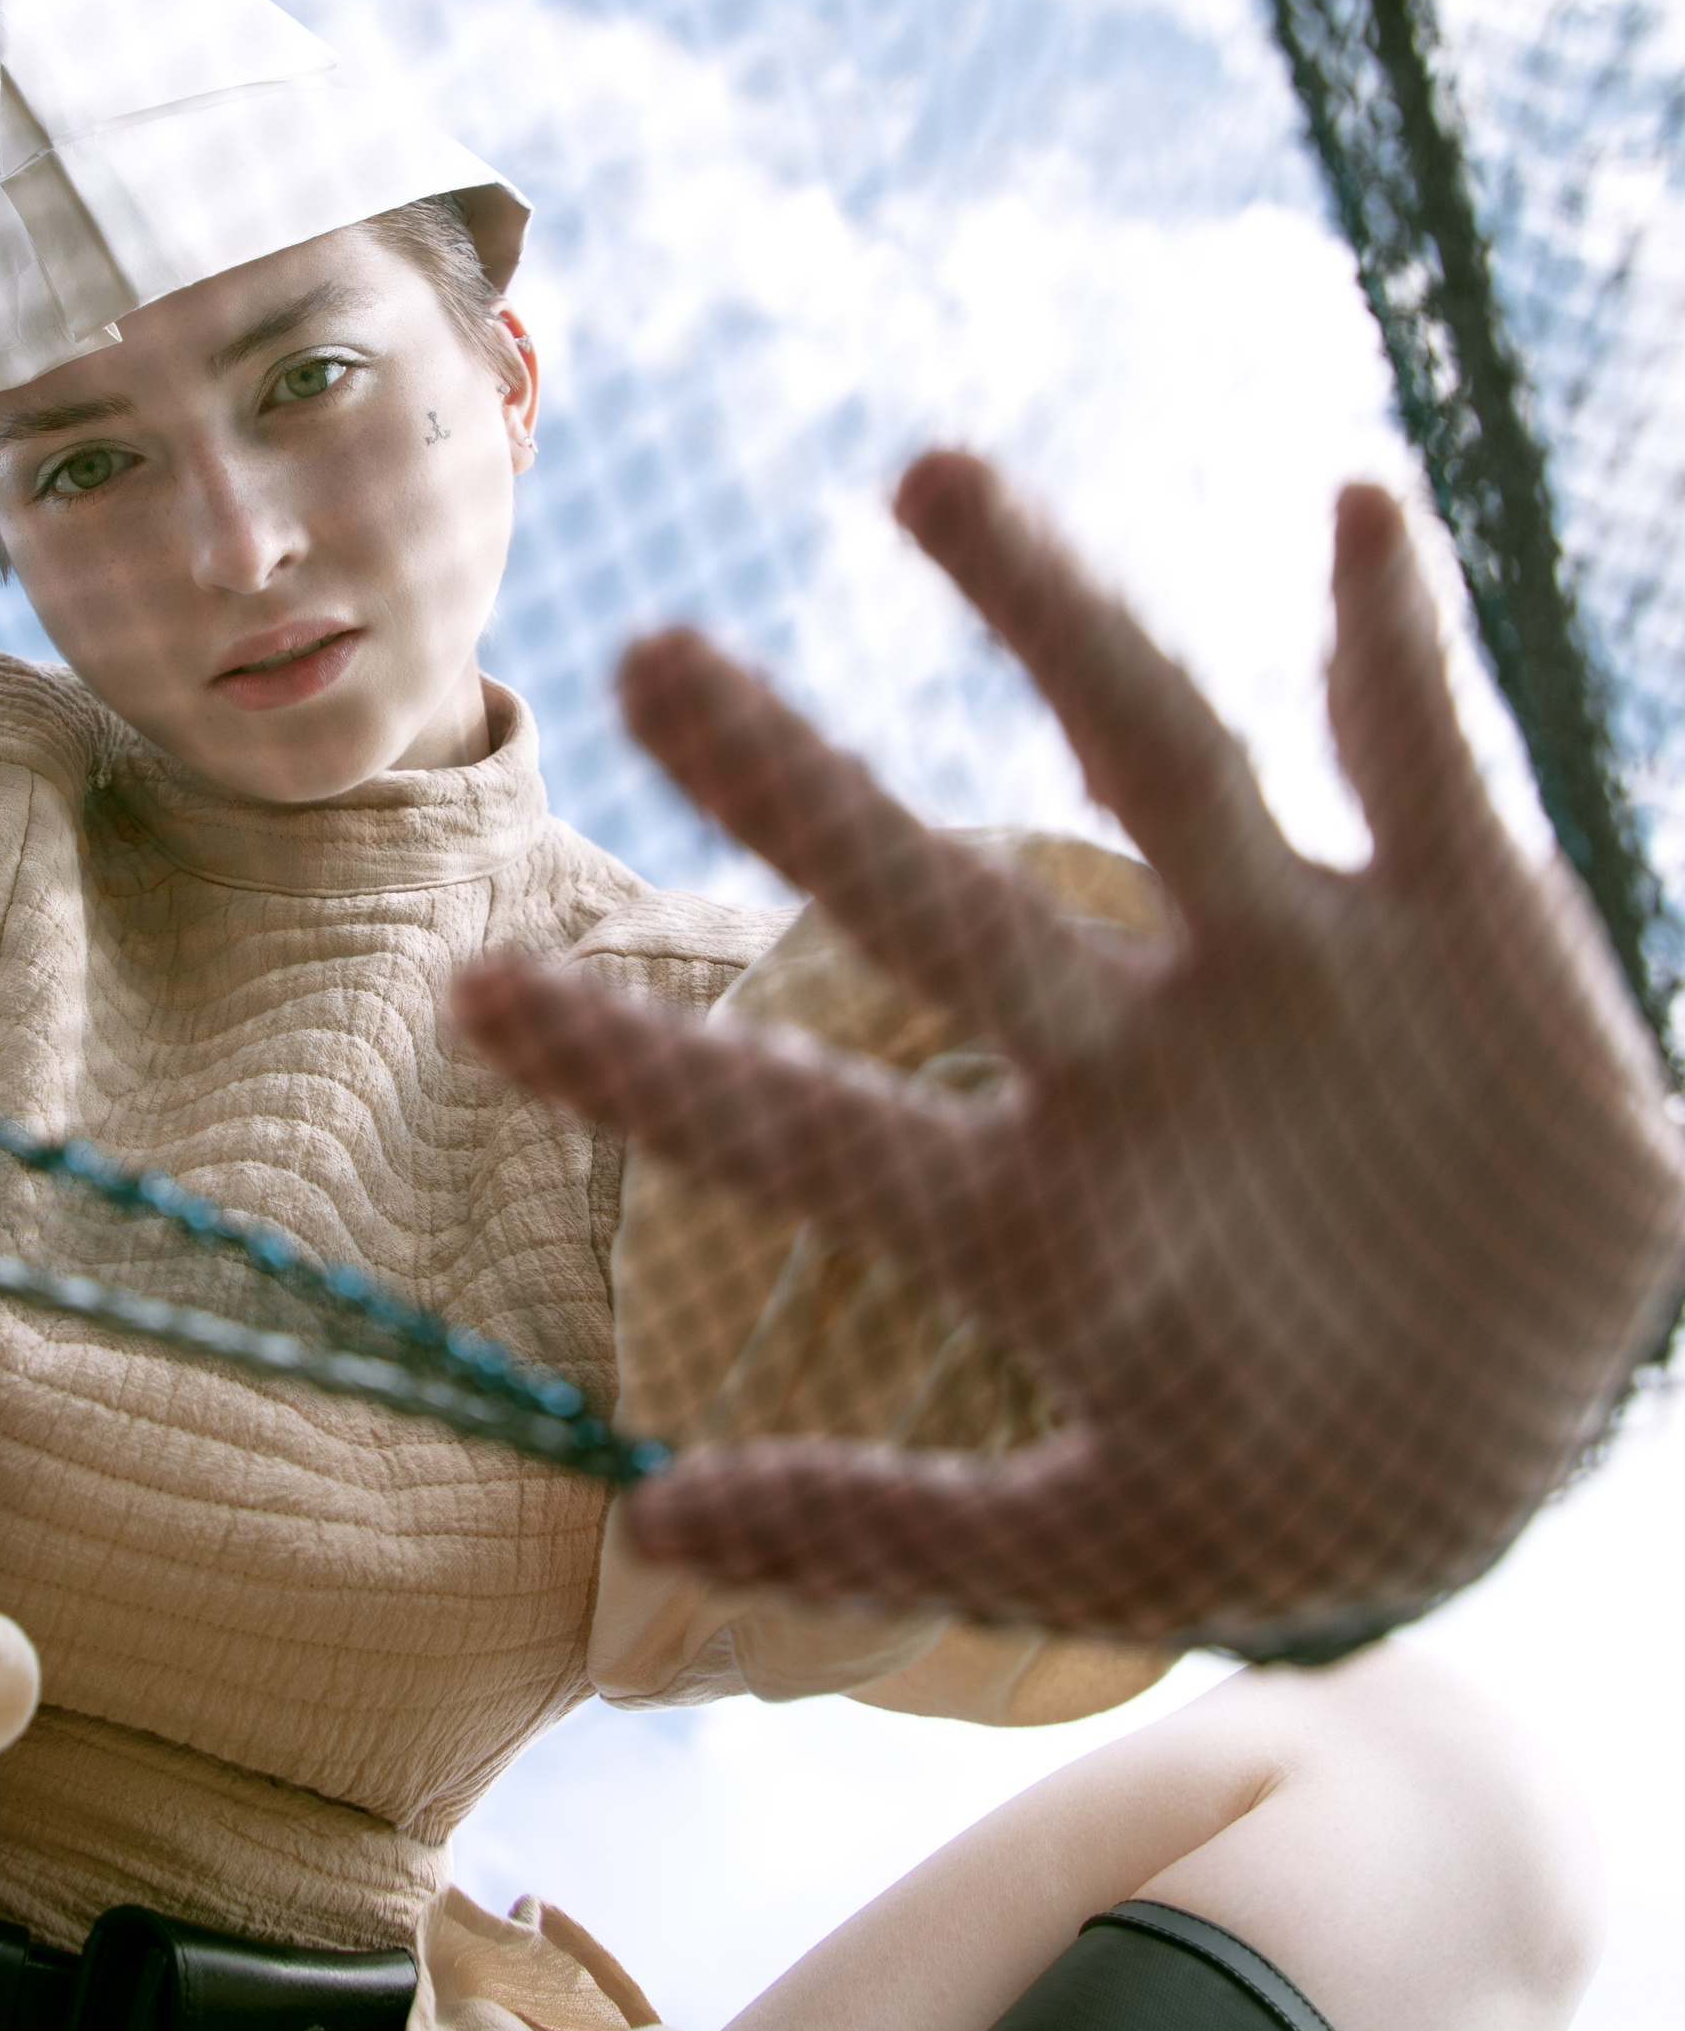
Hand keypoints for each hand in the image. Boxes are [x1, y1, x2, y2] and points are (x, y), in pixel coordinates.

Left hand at [454, 454, 1684, 1652]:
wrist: (1557, 1411)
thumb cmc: (1318, 1484)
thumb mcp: (1108, 1556)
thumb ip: (891, 1538)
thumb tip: (641, 1531)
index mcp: (1040, 1207)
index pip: (809, 1130)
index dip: (652, 1071)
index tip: (473, 1002)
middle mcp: (1130, 1046)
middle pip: (937, 898)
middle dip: (802, 792)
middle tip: (646, 660)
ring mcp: (1286, 963)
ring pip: (1155, 754)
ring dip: (1057, 616)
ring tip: (930, 474)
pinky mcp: (1454, 918)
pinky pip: (1420, 753)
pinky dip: (1397, 644)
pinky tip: (1354, 510)